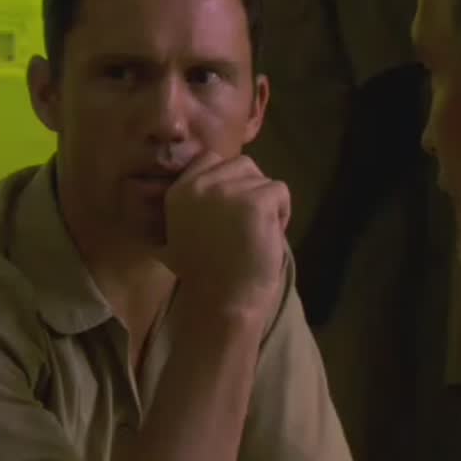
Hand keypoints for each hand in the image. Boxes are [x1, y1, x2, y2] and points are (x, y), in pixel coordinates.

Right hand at [161, 152, 290, 326]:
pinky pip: (280, 191)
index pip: (210, 158)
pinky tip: (268, 237)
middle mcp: (200, 184)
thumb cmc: (205, 277)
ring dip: (266, 203)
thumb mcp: (180, 232)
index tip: (231, 212)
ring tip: (256, 234)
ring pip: (262, 179)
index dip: (229, 181)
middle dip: (250, 191)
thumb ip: (195, 203)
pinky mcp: (256, 201)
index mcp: (178, 191)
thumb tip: (220, 182)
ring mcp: (228, 190)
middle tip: (245, 227)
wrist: (221, 302)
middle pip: (241, 165)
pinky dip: (282, 213)